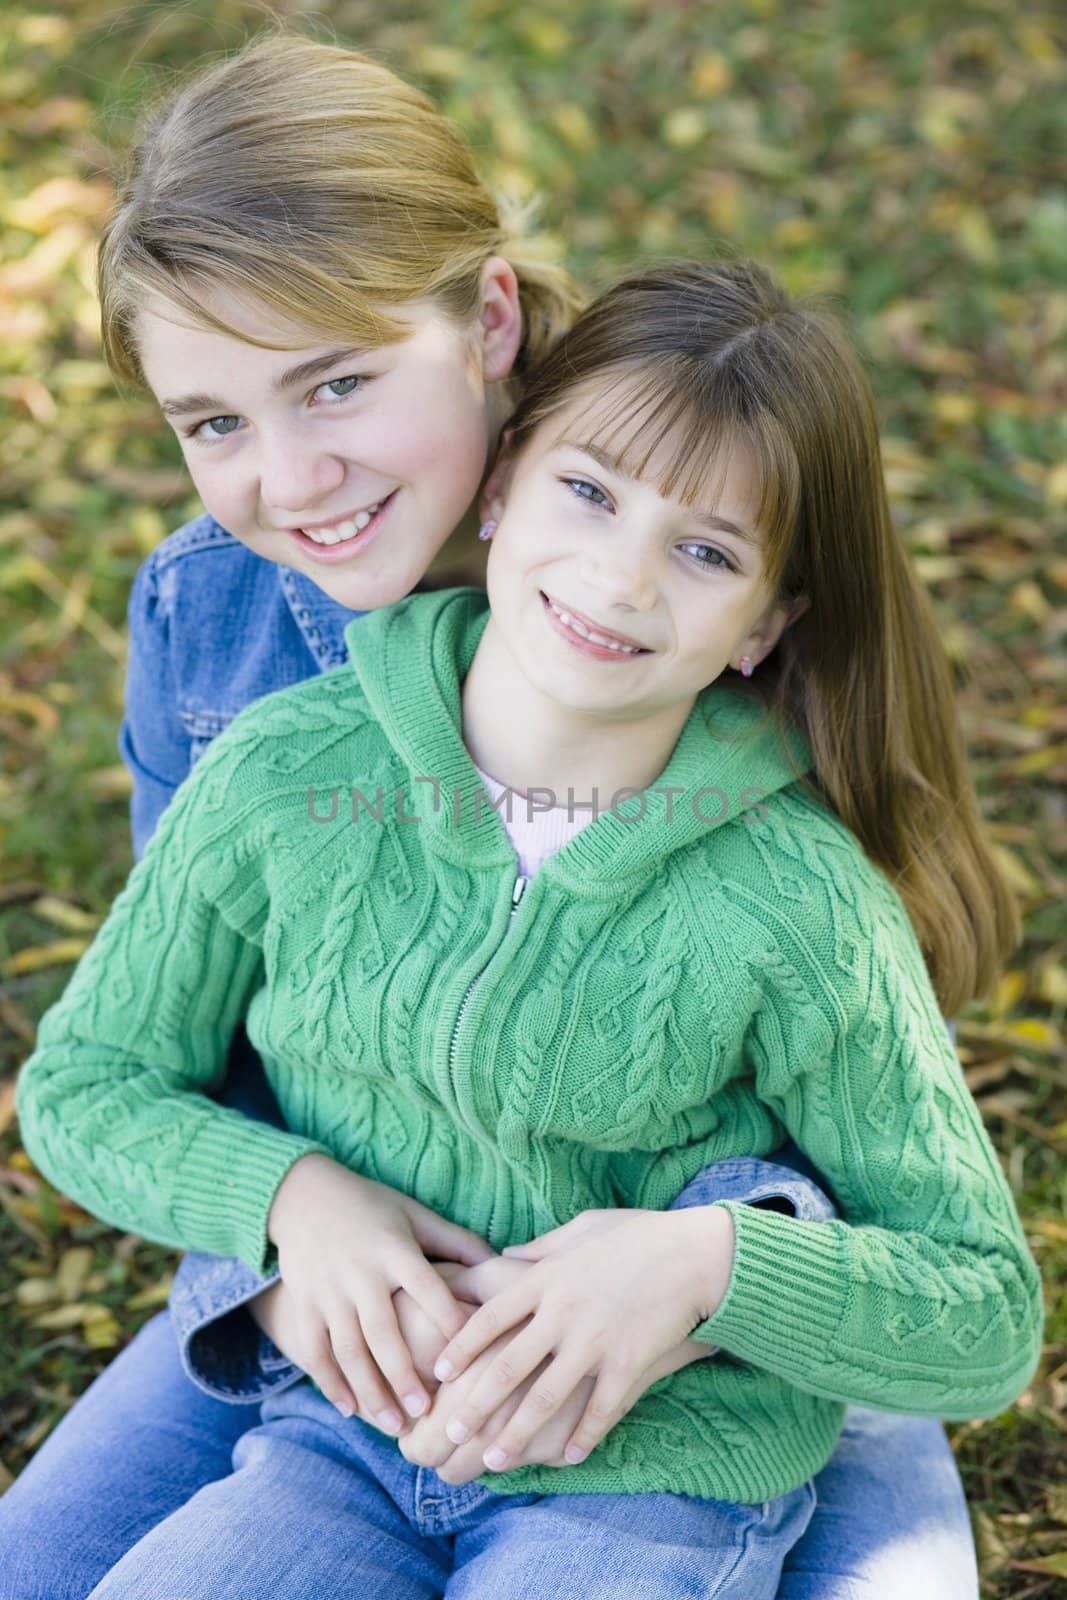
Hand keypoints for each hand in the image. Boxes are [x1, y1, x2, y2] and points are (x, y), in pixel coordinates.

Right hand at [265, 1154, 495, 1433]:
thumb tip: (504, 1263)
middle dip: (404, 1376)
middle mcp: (361, 1272)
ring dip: (371, 1390)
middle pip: (383, 1332)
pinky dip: (331, 1383)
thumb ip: (456, 1241)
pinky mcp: (304, 1304)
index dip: (448, 1321)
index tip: (469, 1359)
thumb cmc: (371, 1207)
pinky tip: (350, 1411)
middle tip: (427, 1414)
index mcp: (395, 1249)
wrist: (302, 1196)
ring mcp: (329, 1291)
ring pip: (349, 1349)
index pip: (427, 1288)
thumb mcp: (414, 1214)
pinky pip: (316, 1351)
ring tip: (395, 1425)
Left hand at [430, 1205, 733, 1472]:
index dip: (460, 1347)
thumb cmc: (637, 1234)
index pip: (489, 1317)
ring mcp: (594, 1342)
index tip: (439, 1373)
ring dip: (516, 1435)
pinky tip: (567, 1459)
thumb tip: (503, 1258)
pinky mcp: (628, 1365)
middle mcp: (562, 1313)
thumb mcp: (581, 1228)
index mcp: (546, 1278)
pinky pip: (599, 1411)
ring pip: (545, 1399)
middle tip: (451, 1433)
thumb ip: (539, 1249)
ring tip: (493, 1461)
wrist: (694, 1253)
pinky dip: (581, 1438)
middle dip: (476, 1404)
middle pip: (507, 1366)